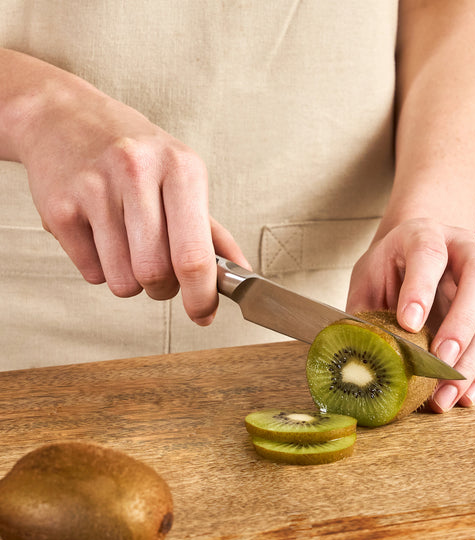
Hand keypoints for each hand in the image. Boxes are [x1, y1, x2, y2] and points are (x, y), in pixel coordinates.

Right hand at [15, 70, 248, 324]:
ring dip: (131, 281)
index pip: (194, 254)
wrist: (64, 118)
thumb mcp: (183, 178)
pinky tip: (101, 236)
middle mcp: (137, 173)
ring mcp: (94, 189)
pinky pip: (91, 274)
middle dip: (162, 288)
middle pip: (156, 274)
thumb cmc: (135, 154)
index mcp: (181, 168)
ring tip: (129, 248)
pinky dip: (101, 269)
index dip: (201, 295)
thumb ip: (214, 232)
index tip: (202, 313)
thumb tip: (240, 276)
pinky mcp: (58, 208)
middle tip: (160, 272)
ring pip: (122, 281)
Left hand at [346, 218, 474, 411]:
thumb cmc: (388, 267)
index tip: (408, 323)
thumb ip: (364, 308)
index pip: (428, 254)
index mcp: (425, 234)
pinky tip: (466, 395)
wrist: (412, 253)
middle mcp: (463, 252)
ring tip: (446, 393)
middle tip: (439, 360)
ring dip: (472, 359)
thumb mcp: (368, 277)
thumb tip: (354, 353)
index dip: (420, 288)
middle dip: (460, 325)